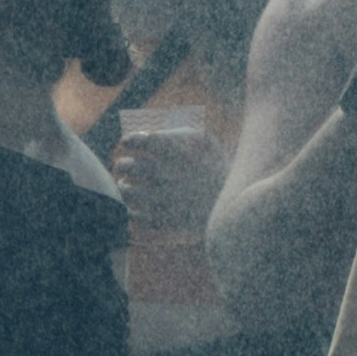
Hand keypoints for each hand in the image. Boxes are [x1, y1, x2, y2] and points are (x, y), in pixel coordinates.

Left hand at [108, 116, 226, 238]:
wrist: (234, 207)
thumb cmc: (217, 168)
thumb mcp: (206, 142)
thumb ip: (178, 133)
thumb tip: (146, 136)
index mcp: (175, 152)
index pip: (137, 141)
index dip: (129, 141)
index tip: (128, 143)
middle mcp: (167, 175)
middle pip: (127, 166)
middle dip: (122, 164)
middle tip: (123, 166)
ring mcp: (163, 200)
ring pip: (127, 191)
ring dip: (124, 186)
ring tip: (127, 185)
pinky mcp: (163, 222)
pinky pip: (133, 214)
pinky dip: (130, 209)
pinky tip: (136, 205)